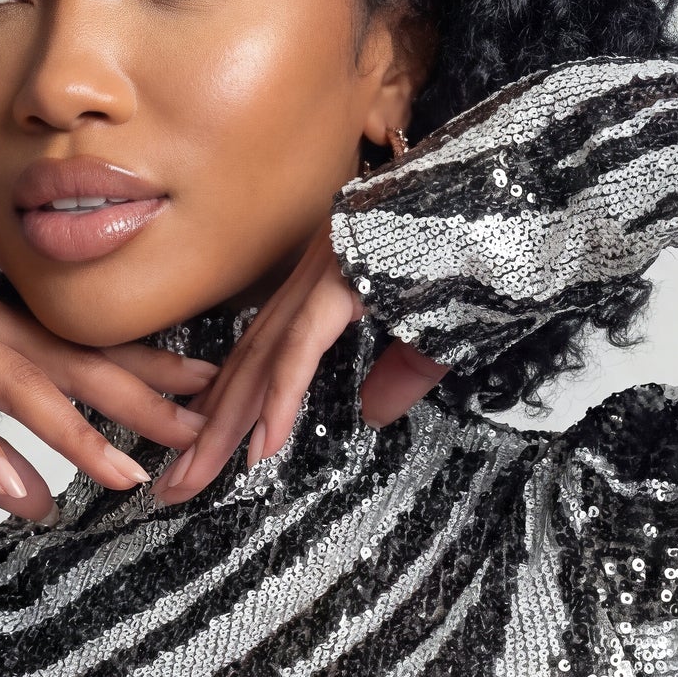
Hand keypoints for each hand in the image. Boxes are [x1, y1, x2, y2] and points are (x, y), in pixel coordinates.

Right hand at [0, 251, 216, 518]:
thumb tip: (38, 508)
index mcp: (12, 338)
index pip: (96, 353)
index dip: (154, 368)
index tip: (212, 384)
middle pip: (83, 369)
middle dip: (144, 402)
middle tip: (199, 434)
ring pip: (30, 390)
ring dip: (80, 436)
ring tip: (124, 477)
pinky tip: (18, 489)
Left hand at [150, 227, 447, 505]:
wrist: (503, 192)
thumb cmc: (475, 248)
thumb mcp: (437, 331)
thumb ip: (401, 371)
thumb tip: (374, 412)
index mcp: (326, 286)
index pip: (262, 356)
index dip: (226, 406)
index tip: (198, 450)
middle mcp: (312, 279)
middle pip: (247, 367)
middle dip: (206, 432)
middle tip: (173, 484)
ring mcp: (325, 274)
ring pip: (261, 362)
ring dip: (226, 426)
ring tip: (195, 477)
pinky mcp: (347, 276)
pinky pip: (304, 346)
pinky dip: (281, 397)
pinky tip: (262, 444)